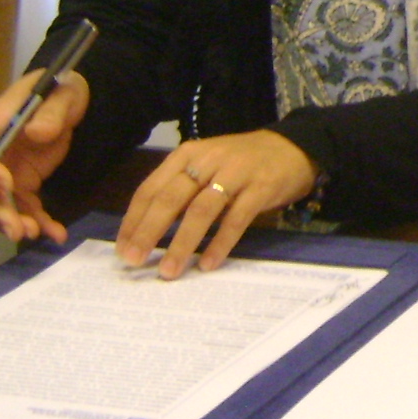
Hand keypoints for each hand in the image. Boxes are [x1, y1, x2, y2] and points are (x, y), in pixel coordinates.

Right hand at [0, 69, 91, 246]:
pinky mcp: (26, 181)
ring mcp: (8, 169)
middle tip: (16, 229)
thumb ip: (51, 113)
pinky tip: (56, 234)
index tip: (5, 184)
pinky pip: (26, 207)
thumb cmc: (61, 90)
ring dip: (12, 221)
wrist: (71, 100)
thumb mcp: (64, 94)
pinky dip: (39, 221)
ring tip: (34, 234)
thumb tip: (35, 134)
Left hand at [116, 132, 317, 278]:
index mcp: (187, 155)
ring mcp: (236, 173)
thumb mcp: (206, 165)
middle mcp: (208, 160)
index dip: (134, 221)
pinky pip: (236, 219)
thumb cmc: (242, 162)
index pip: (151, 189)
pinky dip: (220, 243)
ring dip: (182, 243)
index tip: (123, 249)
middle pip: (171, 199)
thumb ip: (180, 189)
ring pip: (201, 210)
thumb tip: (146, 231)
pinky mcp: (262, 187)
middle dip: (149, 233)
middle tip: (134, 261)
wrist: (294, 147)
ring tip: (169, 271)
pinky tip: (208, 264)